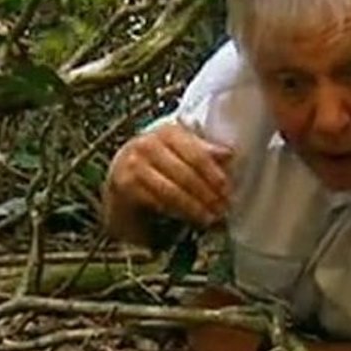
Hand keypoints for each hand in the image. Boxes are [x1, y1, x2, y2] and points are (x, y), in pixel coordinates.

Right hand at [106, 121, 232, 227]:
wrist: (121, 178)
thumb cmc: (158, 165)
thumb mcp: (180, 153)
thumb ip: (202, 152)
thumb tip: (229, 154)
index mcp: (168, 132)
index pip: (196, 153)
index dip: (214, 173)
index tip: (227, 189)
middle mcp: (148, 144)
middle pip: (186, 174)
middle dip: (207, 194)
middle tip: (222, 208)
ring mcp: (134, 165)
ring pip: (172, 191)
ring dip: (195, 207)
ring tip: (210, 217)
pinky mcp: (126, 186)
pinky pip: (158, 202)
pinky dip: (177, 213)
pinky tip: (190, 219)